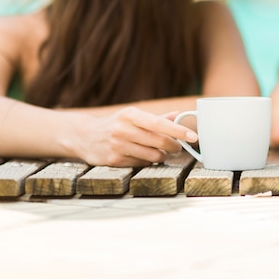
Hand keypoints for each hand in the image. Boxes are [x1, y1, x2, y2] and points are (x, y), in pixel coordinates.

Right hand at [70, 107, 197, 166]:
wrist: (85, 136)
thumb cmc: (116, 124)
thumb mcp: (133, 116)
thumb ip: (157, 118)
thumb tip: (179, 115)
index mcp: (131, 115)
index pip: (160, 124)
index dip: (179, 131)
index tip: (193, 137)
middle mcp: (123, 129)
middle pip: (160, 142)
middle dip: (174, 147)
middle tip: (177, 147)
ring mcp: (118, 146)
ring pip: (153, 156)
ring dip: (162, 156)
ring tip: (160, 152)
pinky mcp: (114, 161)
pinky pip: (142, 164)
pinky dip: (147, 161)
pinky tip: (142, 156)